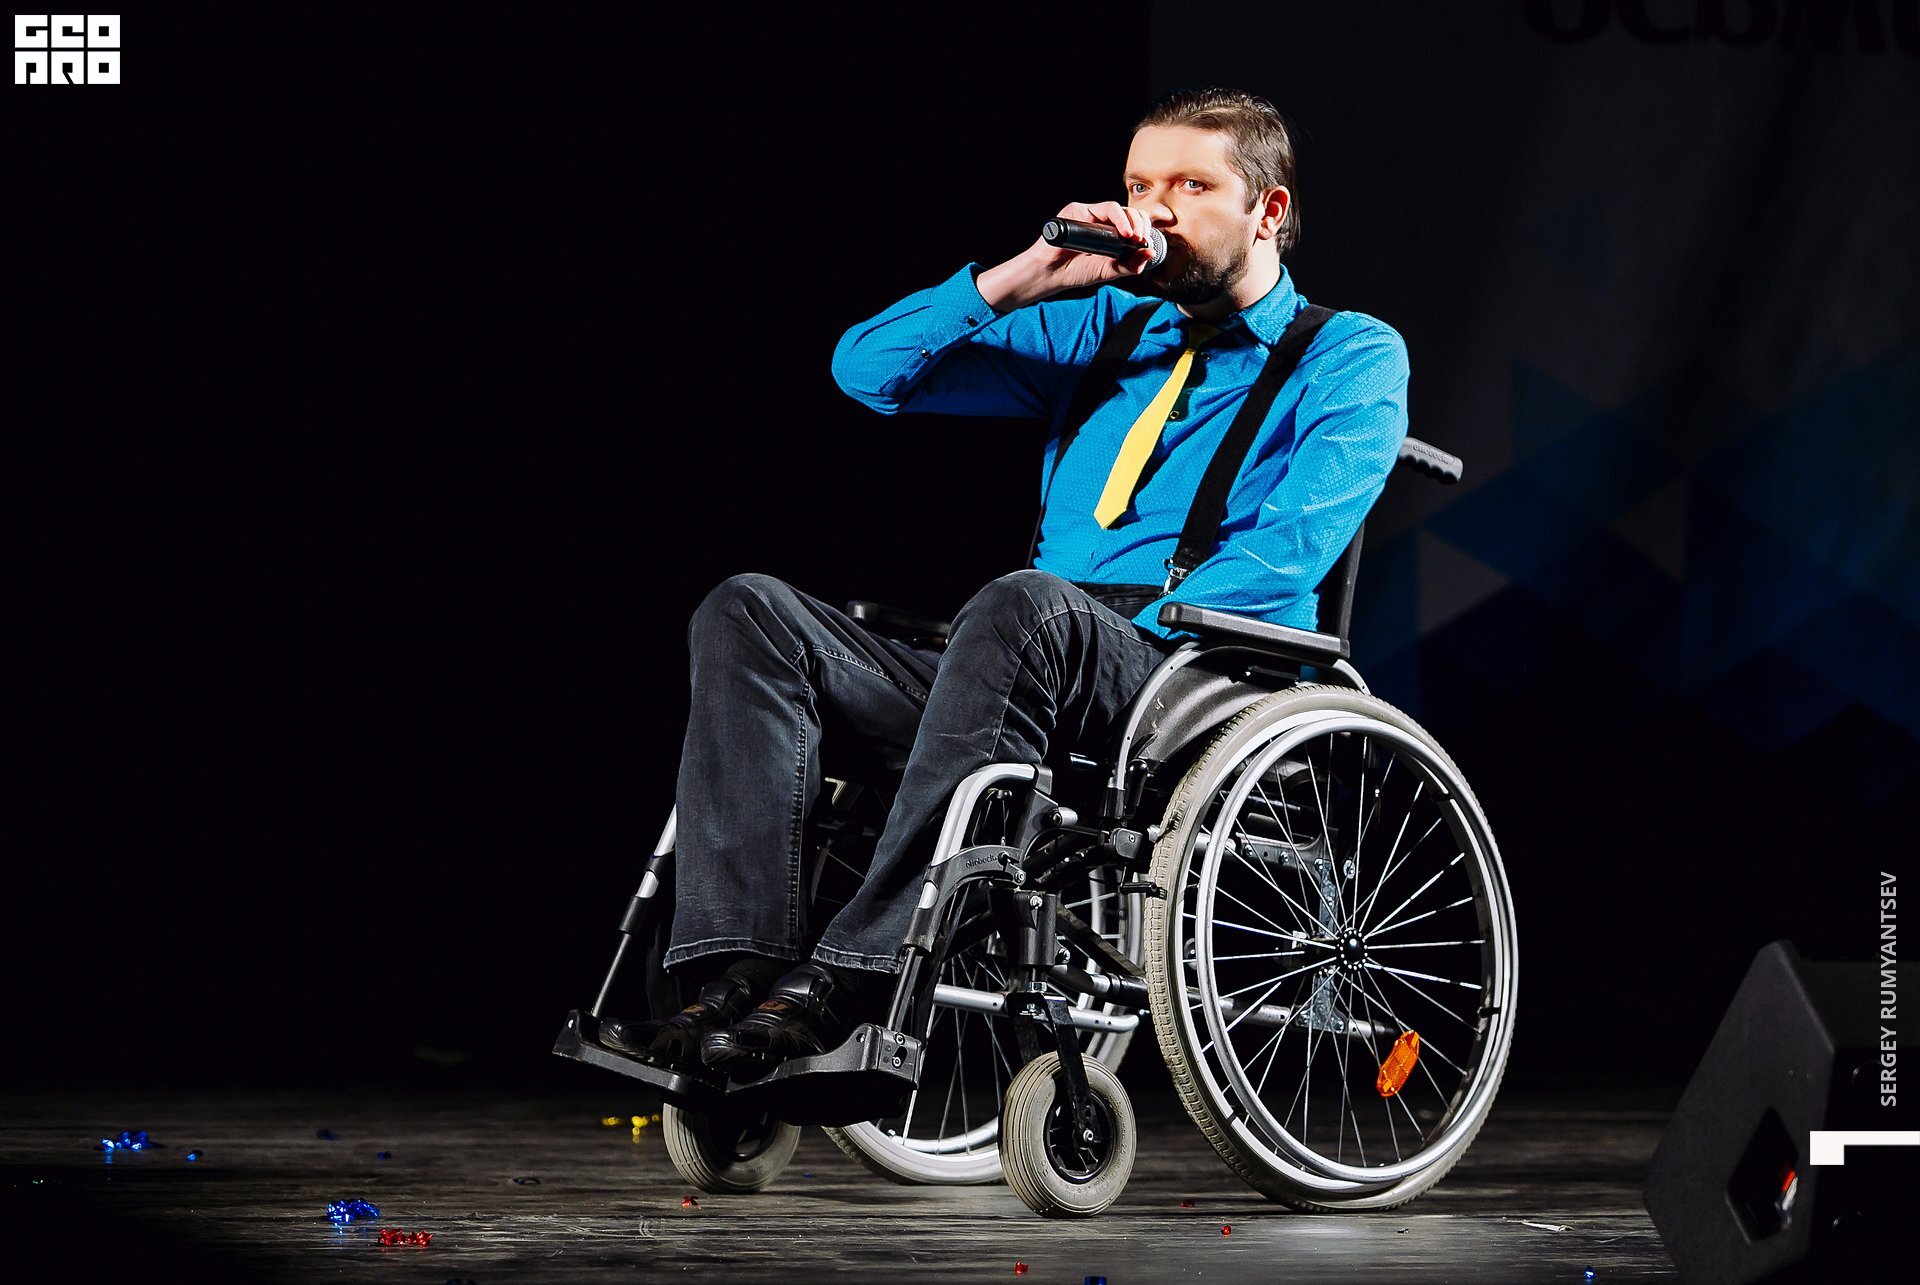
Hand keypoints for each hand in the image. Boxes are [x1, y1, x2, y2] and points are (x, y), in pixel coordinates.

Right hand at [976, 200, 1157, 310]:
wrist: (1052, 274)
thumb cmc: (1077, 271)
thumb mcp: (1110, 271)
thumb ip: (1131, 265)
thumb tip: (1151, 253)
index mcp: (1111, 232)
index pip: (1133, 222)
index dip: (1143, 229)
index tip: (1145, 244)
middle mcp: (1101, 220)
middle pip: (1128, 212)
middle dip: (1140, 224)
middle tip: (1140, 240)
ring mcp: (1089, 214)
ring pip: (1116, 208)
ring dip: (1129, 221)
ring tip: (1132, 236)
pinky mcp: (1077, 211)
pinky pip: (1101, 209)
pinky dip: (1116, 218)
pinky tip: (1120, 232)